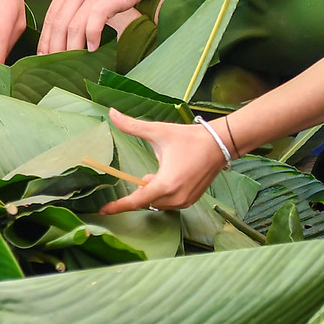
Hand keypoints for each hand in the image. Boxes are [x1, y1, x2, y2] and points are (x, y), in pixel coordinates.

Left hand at [39, 0, 163, 54]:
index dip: (45, 39)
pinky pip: (96, 18)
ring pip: (73, 25)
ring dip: (71, 48)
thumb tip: (76, 24)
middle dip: (54, 49)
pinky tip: (94, 47)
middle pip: (58, 24)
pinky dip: (92, 35)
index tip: (42, 58)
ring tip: (73, 64)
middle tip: (54, 69)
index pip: (50, 16)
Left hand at [98, 109, 227, 213]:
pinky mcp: (192, 199)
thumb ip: (131, 125)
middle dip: (139, 192)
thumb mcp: (158, 131)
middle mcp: (176, 197)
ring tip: (155, 175)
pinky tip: (166, 180)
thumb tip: (111, 113)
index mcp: (166, 184)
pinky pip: (170, 203)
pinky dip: (162, 194)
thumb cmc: (189, 138)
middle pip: (146, 202)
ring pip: (158, 203)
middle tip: (142, 175)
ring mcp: (186, 200)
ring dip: (151, 193)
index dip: (118, 207)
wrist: (220, 144)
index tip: (103, 211)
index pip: (136, 201)